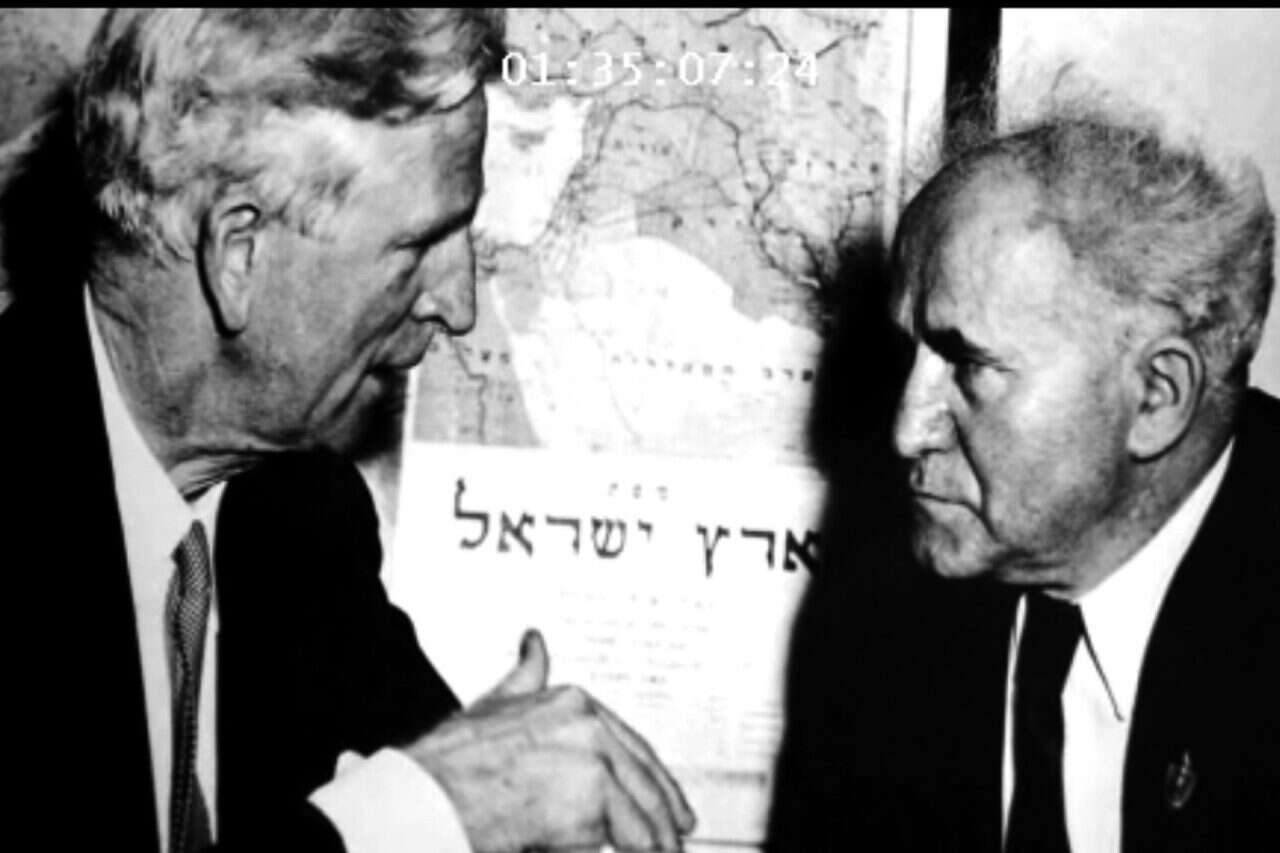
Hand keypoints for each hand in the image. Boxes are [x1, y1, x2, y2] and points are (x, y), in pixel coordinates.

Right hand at [405, 629, 695, 851]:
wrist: (430, 797)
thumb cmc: (451, 763)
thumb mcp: (494, 704)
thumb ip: (525, 675)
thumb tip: (535, 643)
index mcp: (572, 701)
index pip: (629, 743)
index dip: (650, 775)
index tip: (665, 796)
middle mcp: (588, 724)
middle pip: (644, 774)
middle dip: (663, 809)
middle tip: (676, 834)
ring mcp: (593, 761)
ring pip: (640, 809)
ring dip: (653, 839)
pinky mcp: (591, 801)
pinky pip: (623, 837)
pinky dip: (631, 849)